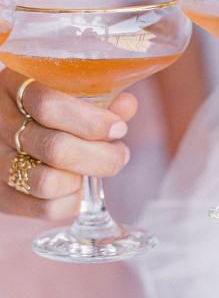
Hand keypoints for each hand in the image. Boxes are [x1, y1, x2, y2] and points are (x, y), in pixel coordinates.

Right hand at [0, 70, 134, 219]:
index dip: (92, 121)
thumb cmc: (49, 111)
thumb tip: (127, 105)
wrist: (12, 136)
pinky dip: (72, 201)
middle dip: (101, 156)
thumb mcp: (68, 94)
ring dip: (84, 179)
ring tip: (96, 169)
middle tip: (119, 153)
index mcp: (12, 89)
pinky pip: (46, 209)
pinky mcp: (3, 195)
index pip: (48, 105)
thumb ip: (97, 99)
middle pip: (55, 148)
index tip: (118, 128)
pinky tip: (78, 186)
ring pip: (47, 182)